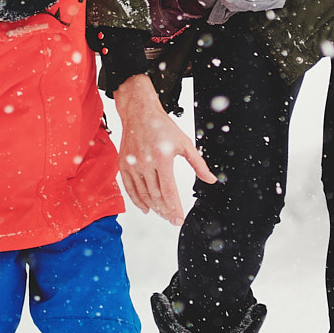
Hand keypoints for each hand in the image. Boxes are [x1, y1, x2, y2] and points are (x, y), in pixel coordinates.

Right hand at [113, 75, 215, 225]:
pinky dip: (137, 200)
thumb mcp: (184, 143)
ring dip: (153, 207)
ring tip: (163, 213)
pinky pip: (130, 188)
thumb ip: (198, 164)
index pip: (168, 191)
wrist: (139, 113)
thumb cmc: (162, 126)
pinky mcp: (123, 164)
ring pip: (143, 194)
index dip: (174, 208)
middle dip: (165, 210)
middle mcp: (145, 162)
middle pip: (156, 195)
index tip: (178, 219)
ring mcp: (132, 164)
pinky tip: (146, 208)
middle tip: (173, 219)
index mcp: (162, 157)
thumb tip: (210, 179)